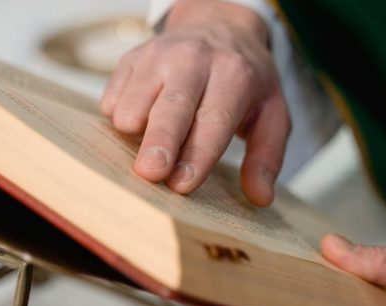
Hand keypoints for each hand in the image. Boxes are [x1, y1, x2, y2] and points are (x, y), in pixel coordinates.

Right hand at [101, 0, 289, 205]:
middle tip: (150, 174)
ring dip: (136, 133)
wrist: (219, 27)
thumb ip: (267, 157)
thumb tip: (260, 198)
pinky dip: (120, 118)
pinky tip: (141, 123)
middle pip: (172, 107)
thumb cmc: (244, 80)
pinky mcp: (131, 58)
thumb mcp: (272, 114)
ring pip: (135, 101)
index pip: (214, 119)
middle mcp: (195, 59)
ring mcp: (158, 55)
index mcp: (234, 74)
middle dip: (160, 142)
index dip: (197, 154)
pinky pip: (113, 96)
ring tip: (154, 149)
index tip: (181, 184)